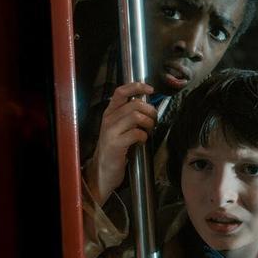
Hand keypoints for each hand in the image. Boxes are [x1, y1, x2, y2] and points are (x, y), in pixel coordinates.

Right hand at [85, 82, 158, 205]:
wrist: (103, 170)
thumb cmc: (116, 148)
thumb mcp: (120, 127)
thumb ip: (129, 115)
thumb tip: (148, 105)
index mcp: (110, 112)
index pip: (121, 92)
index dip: (137, 87)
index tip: (150, 89)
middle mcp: (108, 119)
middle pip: (134, 104)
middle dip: (150, 111)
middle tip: (153, 120)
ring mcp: (111, 131)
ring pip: (136, 116)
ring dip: (148, 123)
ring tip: (149, 130)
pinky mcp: (116, 144)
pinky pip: (136, 133)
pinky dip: (144, 136)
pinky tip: (142, 141)